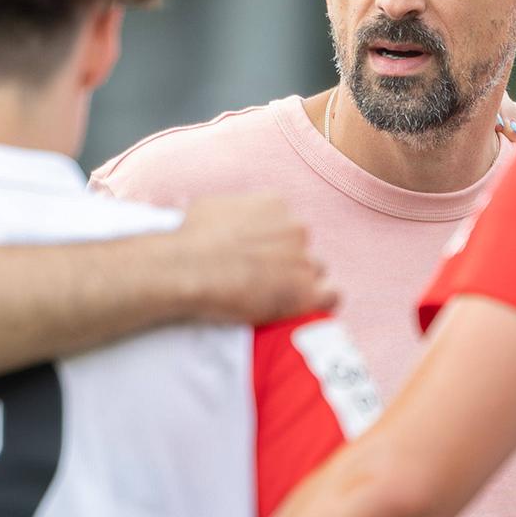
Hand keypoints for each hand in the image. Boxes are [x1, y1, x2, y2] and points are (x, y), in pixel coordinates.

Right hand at [176, 194, 336, 322]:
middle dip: (288, 265)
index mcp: (277, 205)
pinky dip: (319, 304)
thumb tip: (213, 213)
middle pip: (304, 250)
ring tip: (272, 301)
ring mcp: (304, 259)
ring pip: (316, 273)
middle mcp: (297, 228)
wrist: (183, 268)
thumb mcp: (208, 206)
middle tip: (262, 283)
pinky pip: (331, 296)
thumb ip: (228, 210)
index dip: (275, 248)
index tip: (258, 262)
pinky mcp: (305, 291)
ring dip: (299, 285)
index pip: (290, 227)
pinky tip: (301, 312)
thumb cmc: (186, 239)